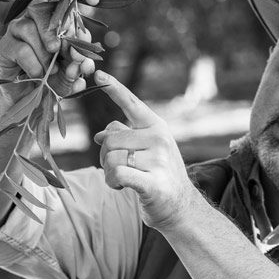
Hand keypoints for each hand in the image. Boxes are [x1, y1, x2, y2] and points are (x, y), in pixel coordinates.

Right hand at [0, 1, 86, 101]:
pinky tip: (37, 74)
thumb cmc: (53, 80)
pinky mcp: (5, 46)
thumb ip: (79, 66)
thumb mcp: (71, 74)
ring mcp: (17, 31)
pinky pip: (20, 48)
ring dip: (43, 52)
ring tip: (50, 69)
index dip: (72, 24)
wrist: (30, 98)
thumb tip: (85, 61)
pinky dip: (33, 64)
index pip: (62, 11)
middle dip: (53, 31)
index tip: (79, 41)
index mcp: (56, 22)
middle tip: (58, 50)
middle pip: (41, 10)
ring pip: (28, 28)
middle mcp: (35, 21)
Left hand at [93, 70, 196, 230]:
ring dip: (108, 173)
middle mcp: (159, 138)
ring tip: (123, 180)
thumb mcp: (145, 149)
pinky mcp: (153, 183)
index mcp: (156, 126)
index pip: (132, 104)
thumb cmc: (158, 174)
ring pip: (110, 159)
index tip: (98, 73)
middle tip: (117, 169)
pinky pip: (118, 174)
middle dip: (105, 157)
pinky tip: (122, 186)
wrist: (180, 206)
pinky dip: (113, 181)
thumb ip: (124, 136)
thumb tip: (100, 134)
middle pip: (109, 140)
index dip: (114, 88)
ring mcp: (158, 160)